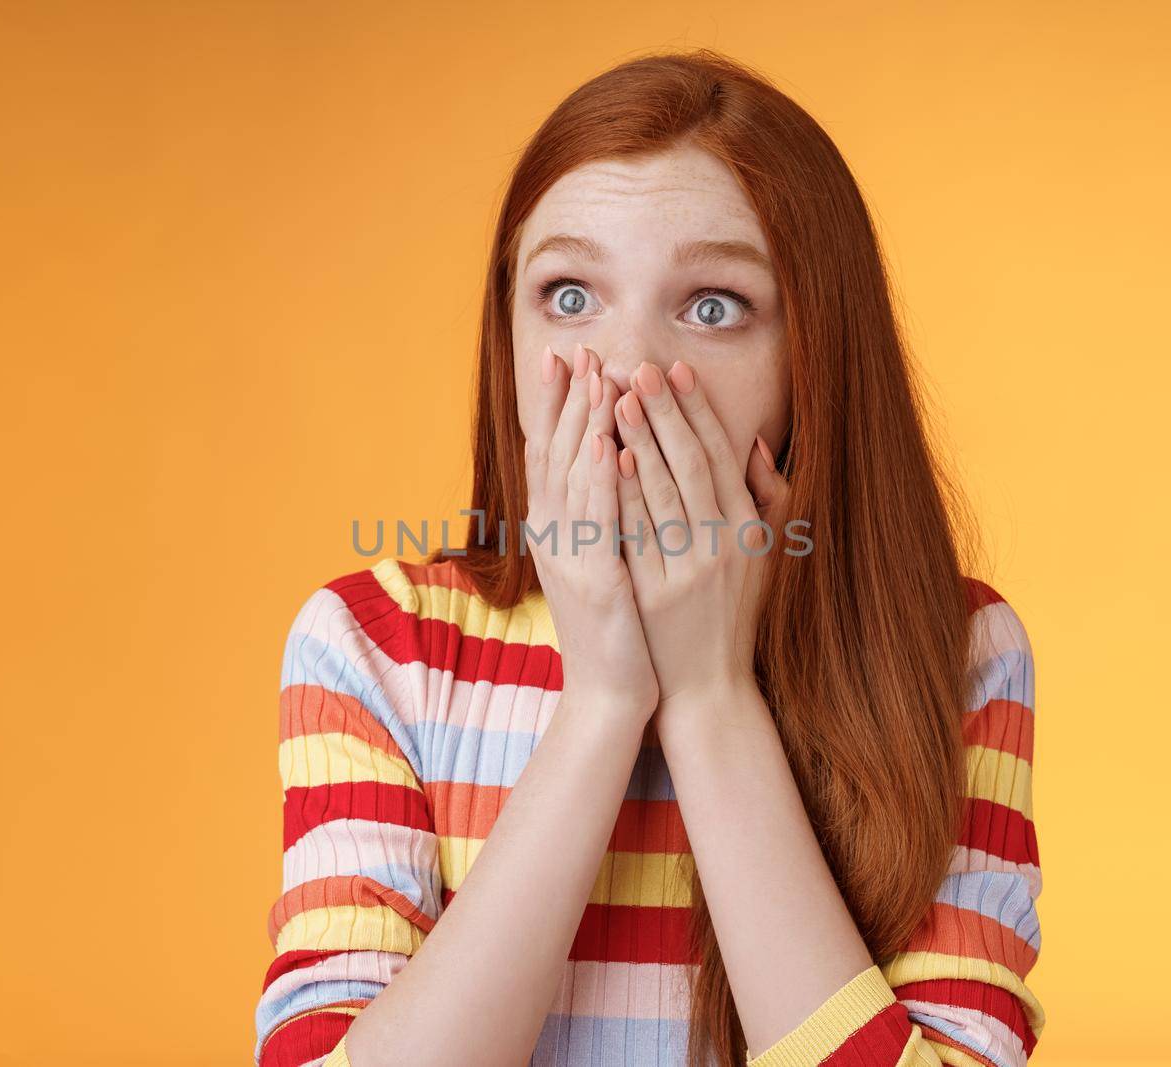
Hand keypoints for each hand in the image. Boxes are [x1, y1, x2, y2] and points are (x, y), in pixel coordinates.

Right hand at [523, 341, 659, 725]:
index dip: (556, 401)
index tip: (567, 354)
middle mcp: (554, 534)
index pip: (552, 449)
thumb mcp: (604, 558)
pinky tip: (612, 446)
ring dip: (586, 424)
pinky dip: (604, 481)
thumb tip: (611, 458)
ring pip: (576, 476)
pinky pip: (599, 521)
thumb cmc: (618, 626)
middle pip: (557, 451)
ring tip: (598, 377)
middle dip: (570, 397)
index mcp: (556, 525)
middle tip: (582, 347)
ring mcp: (570, 556)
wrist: (610, 693)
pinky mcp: (595, 581)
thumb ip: (603, 510)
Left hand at [608, 358, 790, 715]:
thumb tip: (752, 441)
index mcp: (747, 531)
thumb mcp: (764, 556)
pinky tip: (606, 457)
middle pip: (692, 464)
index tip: (677, 370)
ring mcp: (686, 569)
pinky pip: (634, 532)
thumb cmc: (732, 615)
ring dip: (639, 439)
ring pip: (662, 492)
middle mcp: (721, 546)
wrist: (707, 689)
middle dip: (665, 412)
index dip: (698, 411)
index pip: (722, 457)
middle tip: (639, 367)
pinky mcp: (653, 593)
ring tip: (617, 396)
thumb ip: (766, 497)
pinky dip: (622, 492)